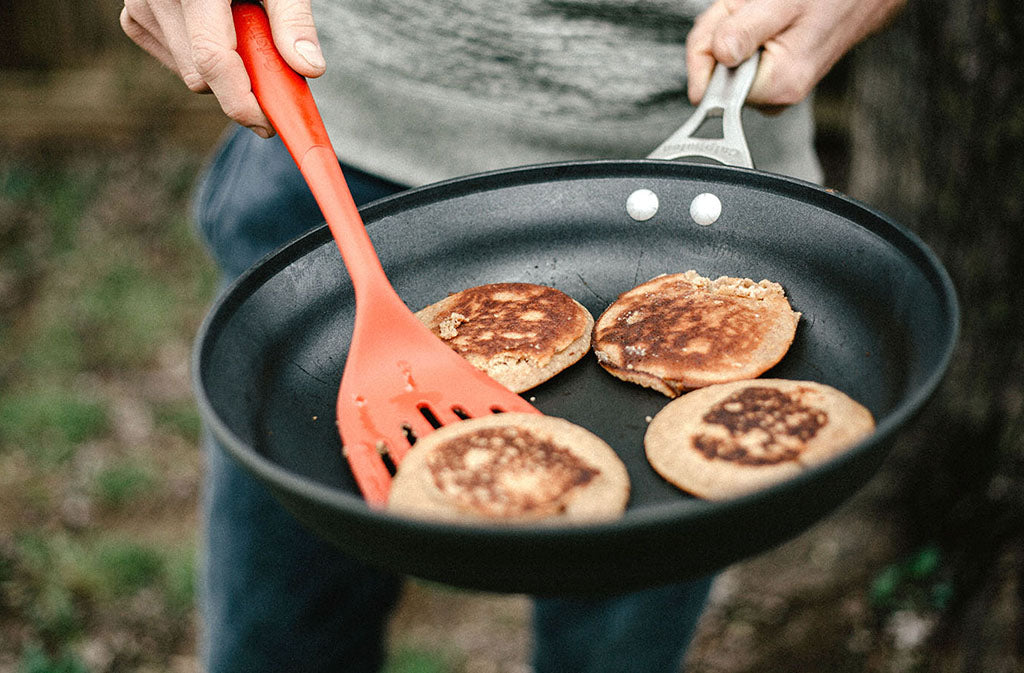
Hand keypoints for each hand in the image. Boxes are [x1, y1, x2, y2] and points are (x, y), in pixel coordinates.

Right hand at [120, 0, 324, 136]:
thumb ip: (293, 20)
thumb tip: (309, 69)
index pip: (213, 60)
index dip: (242, 102)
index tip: (268, 123)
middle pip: (202, 76)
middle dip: (240, 85)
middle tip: (270, 67)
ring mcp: (141, 7)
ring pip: (188, 74)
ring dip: (220, 69)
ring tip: (239, 28)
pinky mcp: (135, 17)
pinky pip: (172, 60)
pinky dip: (197, 58)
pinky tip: (214, 30)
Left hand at [686, 0, 904, 109]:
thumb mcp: (779, 3)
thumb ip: (743, 33)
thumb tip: (717, 59)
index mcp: (776, 85)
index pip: (708, 88)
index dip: (706, 50)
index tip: (727, 23)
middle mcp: (776, 96)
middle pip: (715, 76)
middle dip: (720, 37)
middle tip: (749, 11)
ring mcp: (776, 90)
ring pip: (726, 66)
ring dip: (733, 32)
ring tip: (764, 12)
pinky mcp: (776, 80)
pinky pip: (742, 61)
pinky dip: (745, 35)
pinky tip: (768, 21)